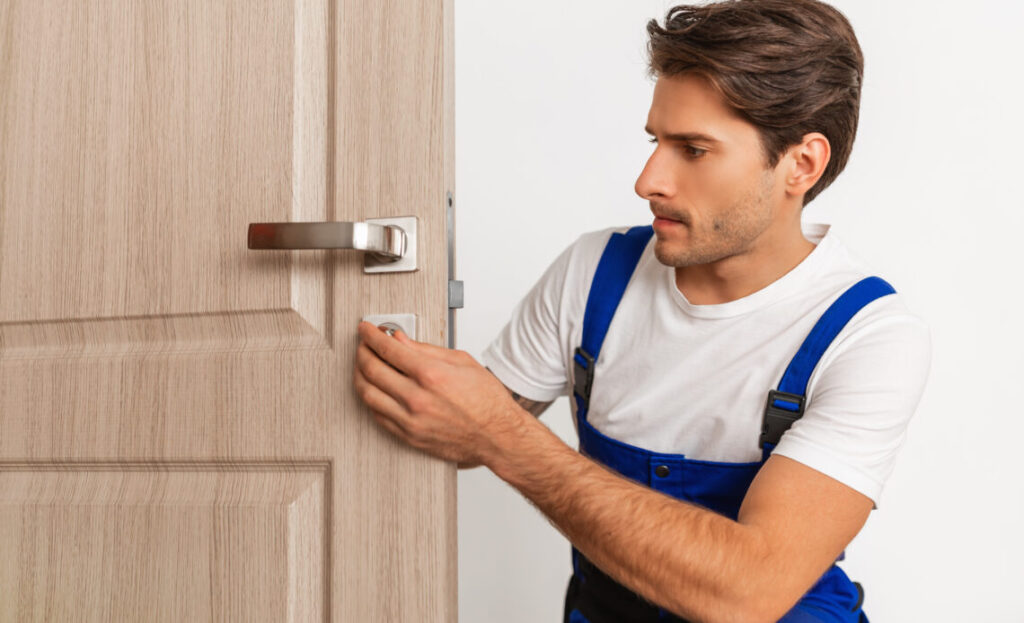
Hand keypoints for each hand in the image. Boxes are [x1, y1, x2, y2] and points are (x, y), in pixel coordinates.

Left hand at [353, 321, 527, 465]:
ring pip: (368, 395)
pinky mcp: (409, 437)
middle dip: (362, 352)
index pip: (388, 349)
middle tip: (362, 345)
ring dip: (359, 376)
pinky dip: (370, 399)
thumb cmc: (487, 401)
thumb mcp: (462, 362)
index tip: (366, 329)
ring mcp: (410, 420)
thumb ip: (426, 349)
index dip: (371, 335)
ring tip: (363, 366)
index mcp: (431, 375)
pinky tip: (373, 389)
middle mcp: (417, 399)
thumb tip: (400, 339)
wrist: (498, 437)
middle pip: (372, 370)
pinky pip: (377, 415)